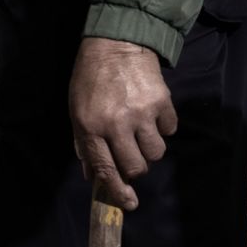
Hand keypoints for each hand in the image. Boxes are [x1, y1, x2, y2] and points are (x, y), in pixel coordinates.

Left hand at [69, 37, 176, 211]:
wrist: (117, 42)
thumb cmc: (91, 77)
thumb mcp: (77, 109)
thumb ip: (83, 143)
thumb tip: (91, 176)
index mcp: (91, 127)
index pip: (106, 170)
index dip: (118, 191)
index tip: (129, 204)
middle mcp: (116, 124)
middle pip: (136, 167)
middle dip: (136, 168)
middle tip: (132, 154)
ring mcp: (141, 113)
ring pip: (156, 152)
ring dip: (150, 147)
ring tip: (142, 130)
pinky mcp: (162, 102)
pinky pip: (169, 129)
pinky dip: (163, 126)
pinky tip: (152, 113)